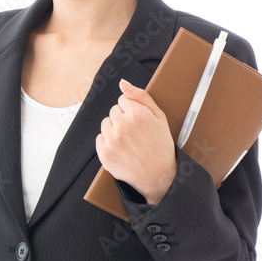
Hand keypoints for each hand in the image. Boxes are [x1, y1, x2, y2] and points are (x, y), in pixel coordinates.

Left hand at [95, 78, 177, 205]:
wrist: (159, 178)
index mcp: (137, 114)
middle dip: (123, 118)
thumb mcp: (159, 117)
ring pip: (106, 123)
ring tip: (129, 142)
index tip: (140, 122)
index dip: (133, 110)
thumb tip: (122, 82)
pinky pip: (100, 138)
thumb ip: (140, 96)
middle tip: (136, 134)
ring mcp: (111, 139)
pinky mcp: (104, 152)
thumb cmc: (161, 146)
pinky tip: (122, 150)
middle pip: (113, 110)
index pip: (123, 99)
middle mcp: (122, 125)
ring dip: (114, 130)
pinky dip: (108, 143)